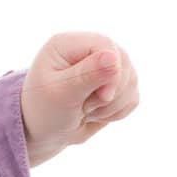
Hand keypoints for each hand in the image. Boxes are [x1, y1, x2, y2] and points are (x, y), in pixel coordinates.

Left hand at [19, 31, 139, 166]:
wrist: (44, 132)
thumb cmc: (44, 110)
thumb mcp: (59, 94)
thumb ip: (86, 75)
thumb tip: (113, 56)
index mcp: (68, 44)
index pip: (106, 46)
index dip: (112, 71)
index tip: (103, 96)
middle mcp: (88, 49)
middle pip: (123, 63)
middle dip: (109, 93)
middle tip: (81, 105)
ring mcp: (104, 65)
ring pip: (131, 81)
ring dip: (112, 105)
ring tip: (84, 109)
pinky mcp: (115, 83)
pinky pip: (133, 97)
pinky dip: (117, 111)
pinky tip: (95, 113)